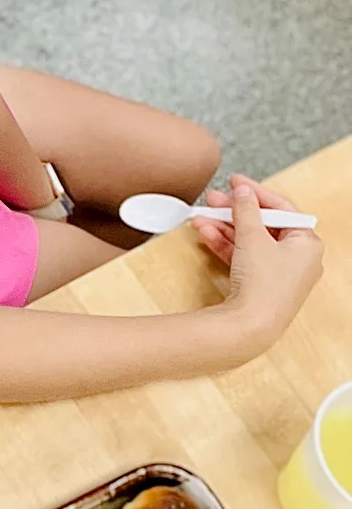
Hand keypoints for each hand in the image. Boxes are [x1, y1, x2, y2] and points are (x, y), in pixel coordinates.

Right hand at [191, 175, 322, 347]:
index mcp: (307, 243)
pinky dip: (225, 246)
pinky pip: (243, 257)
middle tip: (213, 200)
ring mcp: (278, 273)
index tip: (235, 182)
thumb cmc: (264, 285)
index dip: (256, 193)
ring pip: (249, 241)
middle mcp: (297, 258)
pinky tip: (205, 234)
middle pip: (263, 225)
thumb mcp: (253, 237)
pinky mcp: (260, 285)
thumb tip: (243, 192)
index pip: (281, 209)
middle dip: (233, 212)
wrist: (250, 326)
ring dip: (223, 228)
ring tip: (201, 218)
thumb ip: (246, 210)